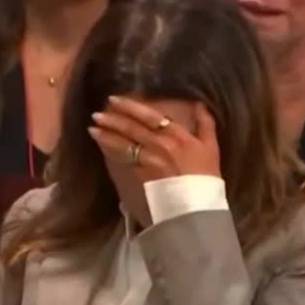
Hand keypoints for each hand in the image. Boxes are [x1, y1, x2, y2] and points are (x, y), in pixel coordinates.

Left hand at [89, 96, 220, 181]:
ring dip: (106, 135)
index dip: (131, 106)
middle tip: (96, 114)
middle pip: (132, 128)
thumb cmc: (206, 176)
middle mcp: (159, 144)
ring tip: (92, 128)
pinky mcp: (141, 174)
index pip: (150, 116)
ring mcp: (148, 159)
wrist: (196, 204)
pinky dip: (112, 151)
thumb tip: (200, 103)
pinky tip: (102, 146)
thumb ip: (205, 123)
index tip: (115, 100)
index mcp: (177, 135)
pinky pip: (124, 159)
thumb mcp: (211, 146)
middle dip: (112, 119)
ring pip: (123, 143)